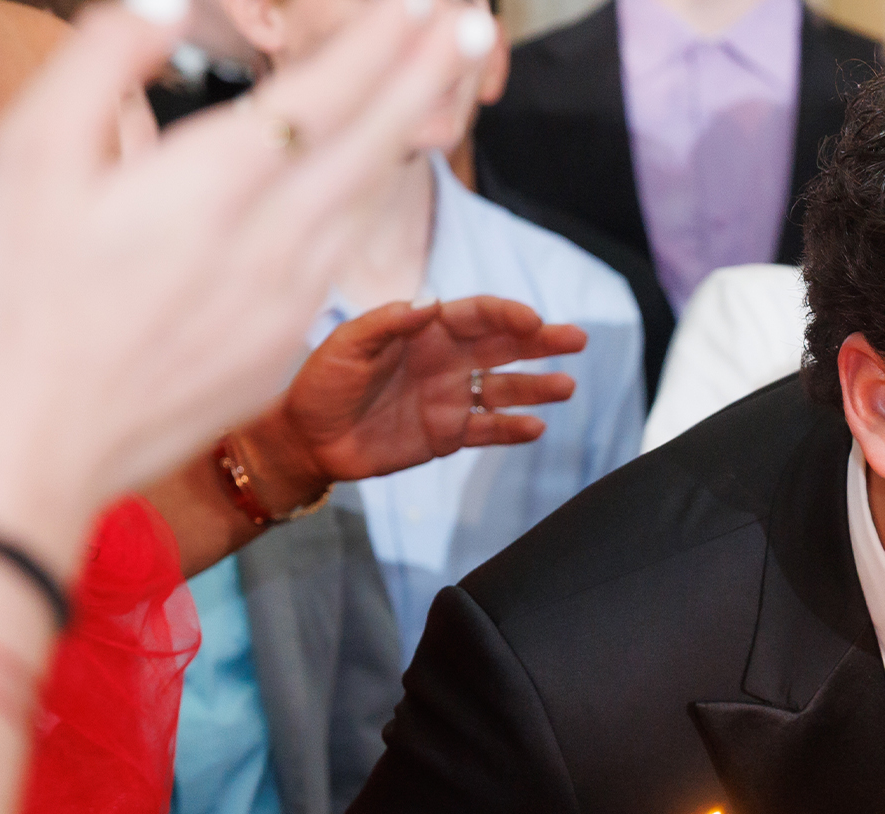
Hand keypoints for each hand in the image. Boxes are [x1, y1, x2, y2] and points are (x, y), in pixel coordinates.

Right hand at [0, 0, 493, 570]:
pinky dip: (360, 212)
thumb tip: (169, 1)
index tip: (422, 4)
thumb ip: (102, 62)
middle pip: (370, 146)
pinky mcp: (275, 353)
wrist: (25, 458)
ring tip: (430, 97)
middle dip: (423, 77)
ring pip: (362, 207)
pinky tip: (355, 197)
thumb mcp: (25, 160)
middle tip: (473, 26)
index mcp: (210, 187)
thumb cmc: (6, 305)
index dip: (377, 42)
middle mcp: (269, 244)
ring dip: (402, 140)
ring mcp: (283, 306)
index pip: (320, 95)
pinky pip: (334, 264)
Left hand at [245, 296, 586, 487]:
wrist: (306, 438)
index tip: (531, 319)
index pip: (476, 315)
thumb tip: (429, 304)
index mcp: (425, 331)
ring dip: (537, 386)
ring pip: (505, 388)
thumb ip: (386, 324)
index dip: (506, 314)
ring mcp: (451, 398)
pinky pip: (489, 430)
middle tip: (577, 339)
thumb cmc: (321, 383)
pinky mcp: (448, 435)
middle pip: (504, 346)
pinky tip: (537, 427)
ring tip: (567, 386)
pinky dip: (513, 428)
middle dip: (542, 341)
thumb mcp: (345, 346)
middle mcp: (446, 360)